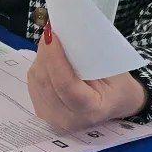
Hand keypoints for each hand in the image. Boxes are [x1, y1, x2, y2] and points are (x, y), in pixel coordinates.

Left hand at [27, 24, 147, 130]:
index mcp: (92, 110)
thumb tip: (62, 36)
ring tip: (52, 44)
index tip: (51, 34)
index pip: (65, 86)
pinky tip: (49, 59)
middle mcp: (69, 120)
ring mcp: (53, 119)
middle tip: (51, 32)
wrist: (117, 104)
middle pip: (46, 81)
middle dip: (46, 52)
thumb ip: (88, 55)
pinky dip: (40, 66)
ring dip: (41, 58)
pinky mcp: (42, 112)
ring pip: (37, 80)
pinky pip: (33, 83)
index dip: (55, 58)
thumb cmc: (118, 84)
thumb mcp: (113, 68)